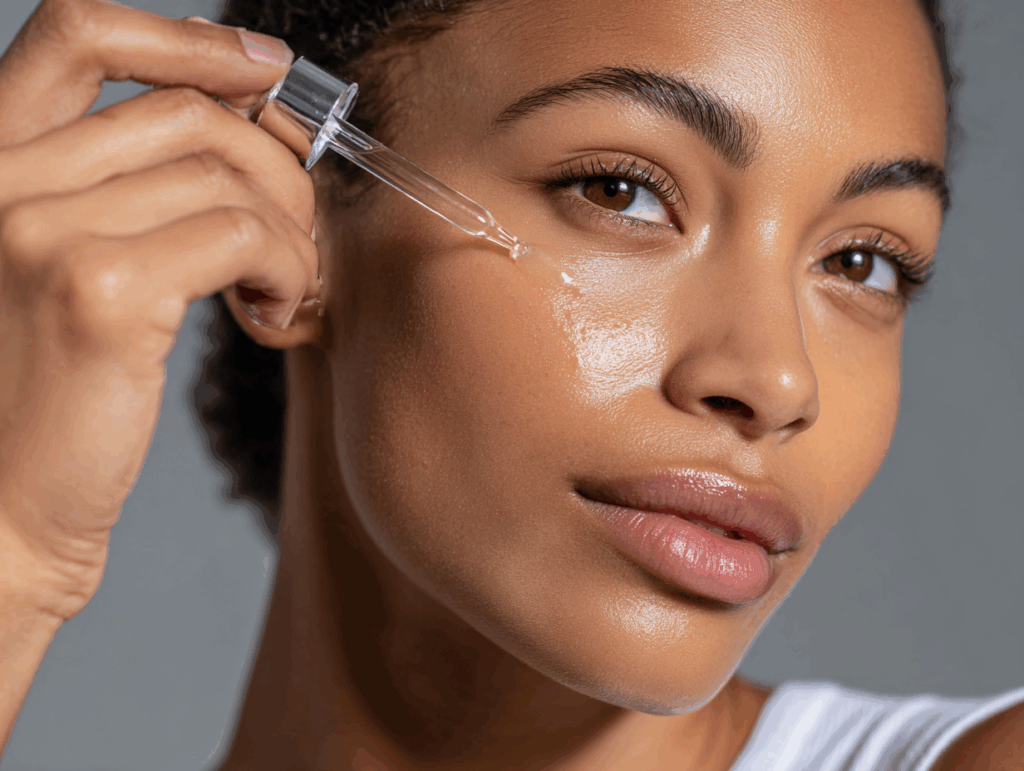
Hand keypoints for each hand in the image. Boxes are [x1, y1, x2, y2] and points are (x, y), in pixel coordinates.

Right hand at [0, 0, 318, 621]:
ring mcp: (39, 228)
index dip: (185, 38)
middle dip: (274, 165)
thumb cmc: (42, 404)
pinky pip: (242, 236)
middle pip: (186, 113)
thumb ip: (125, 196)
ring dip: (289, 233)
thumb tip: (249, 129)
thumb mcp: (69, 272)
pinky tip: (270, 316)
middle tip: (299, 235)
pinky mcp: (97, 291)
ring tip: (285, 290)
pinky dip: (286, 270)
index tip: (264, 67)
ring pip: (227, 178)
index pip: (79, 37)